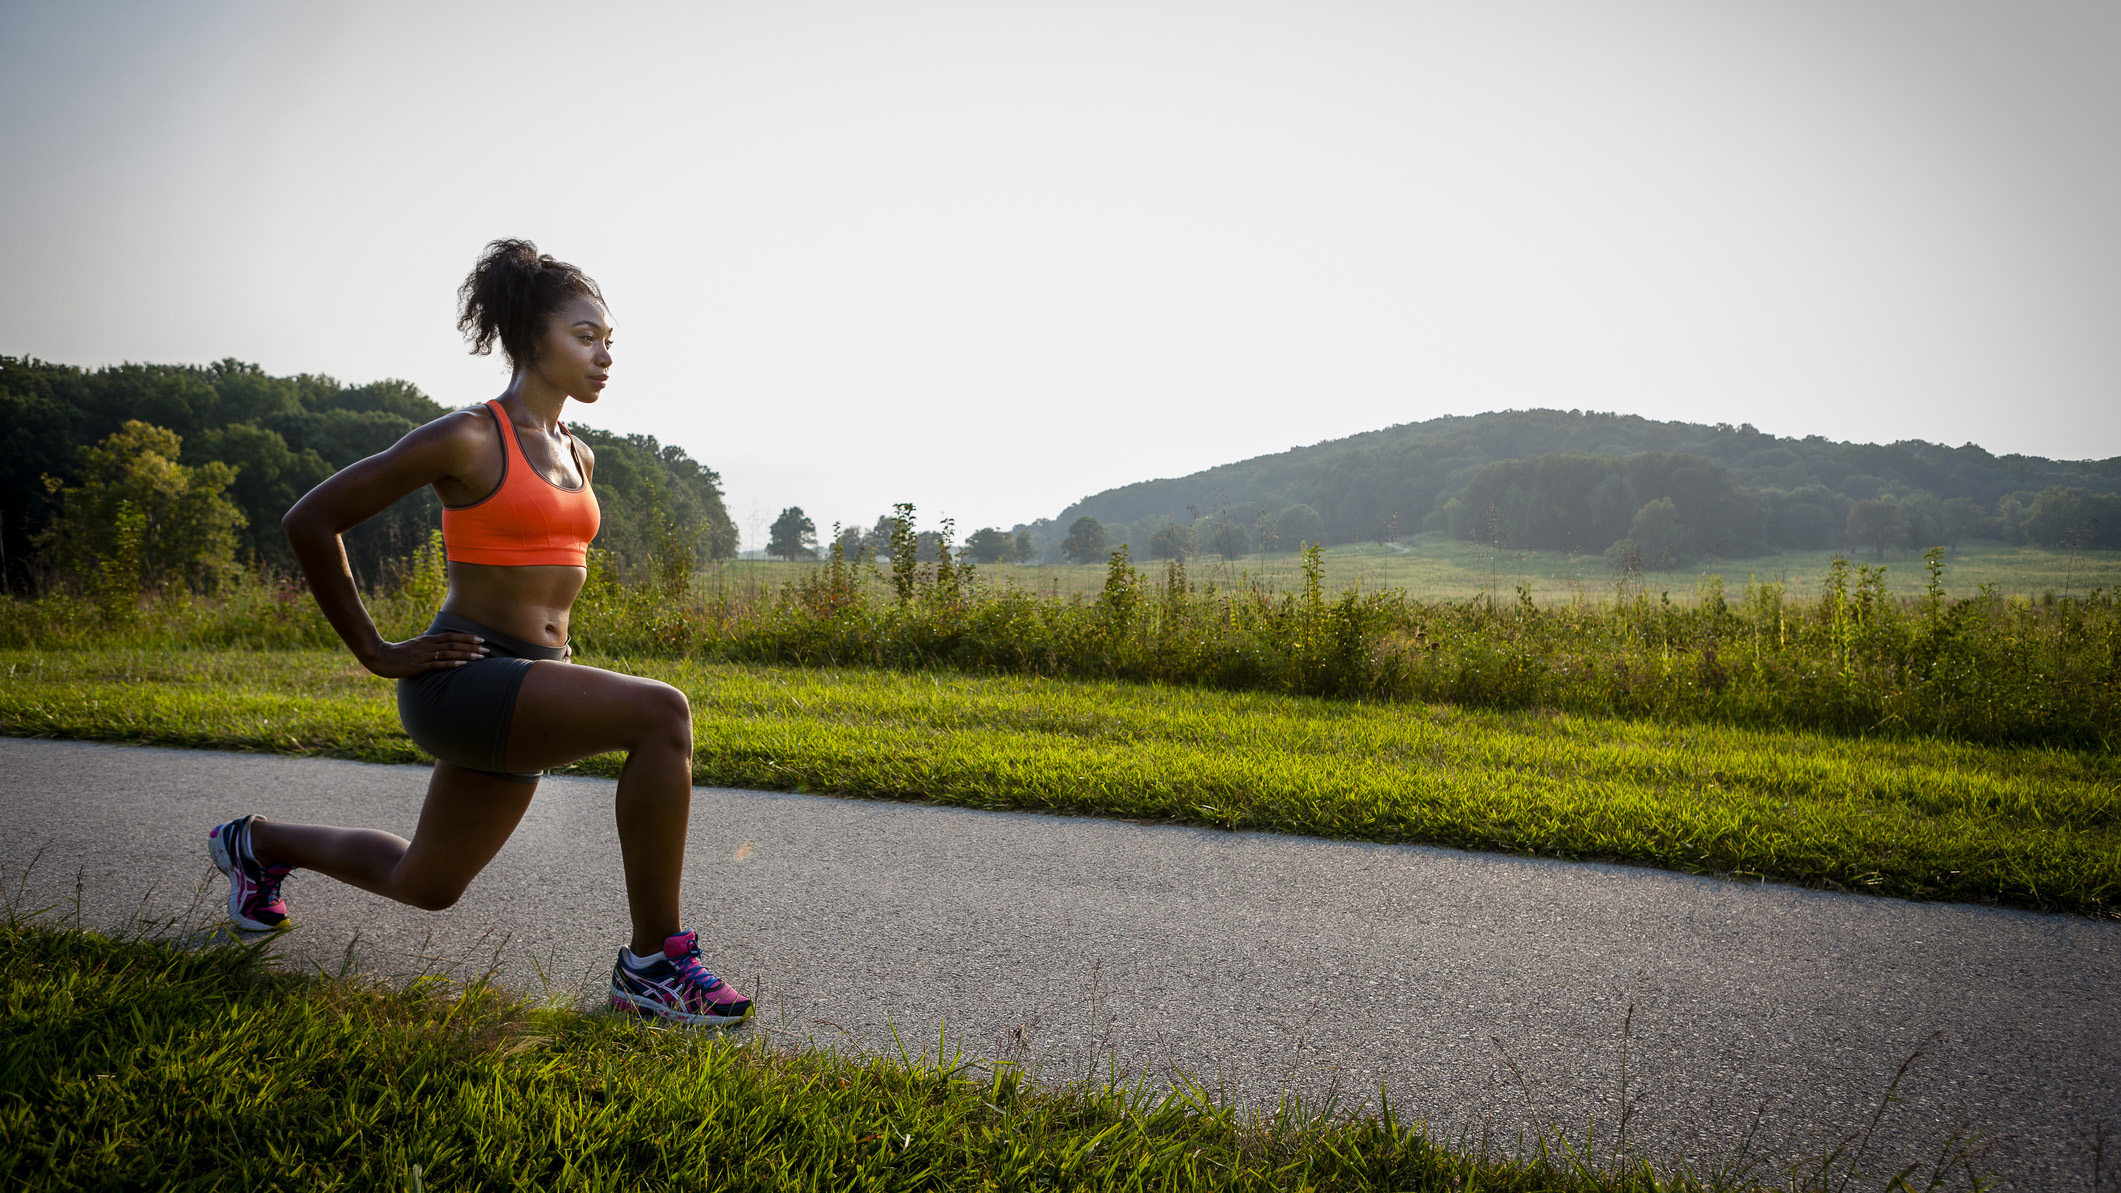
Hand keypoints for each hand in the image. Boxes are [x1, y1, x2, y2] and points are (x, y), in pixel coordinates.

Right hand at [362, 632, 489, 678]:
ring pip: (449, 653)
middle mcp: (428, 645)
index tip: (481, 639)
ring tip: (480, 657)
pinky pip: (438, 665)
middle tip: (486, 649)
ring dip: (466, 655)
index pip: (451, 636)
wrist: (381, 657)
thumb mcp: (415, 645)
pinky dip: (451, 664)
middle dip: (471, 646)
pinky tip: (462, 665)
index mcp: (428, 639)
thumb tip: (438, 640)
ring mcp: (423, 656)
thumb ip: (427, 642)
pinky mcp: (419, 666)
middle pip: (454, 644)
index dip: (467, 637)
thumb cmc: (400, 653)